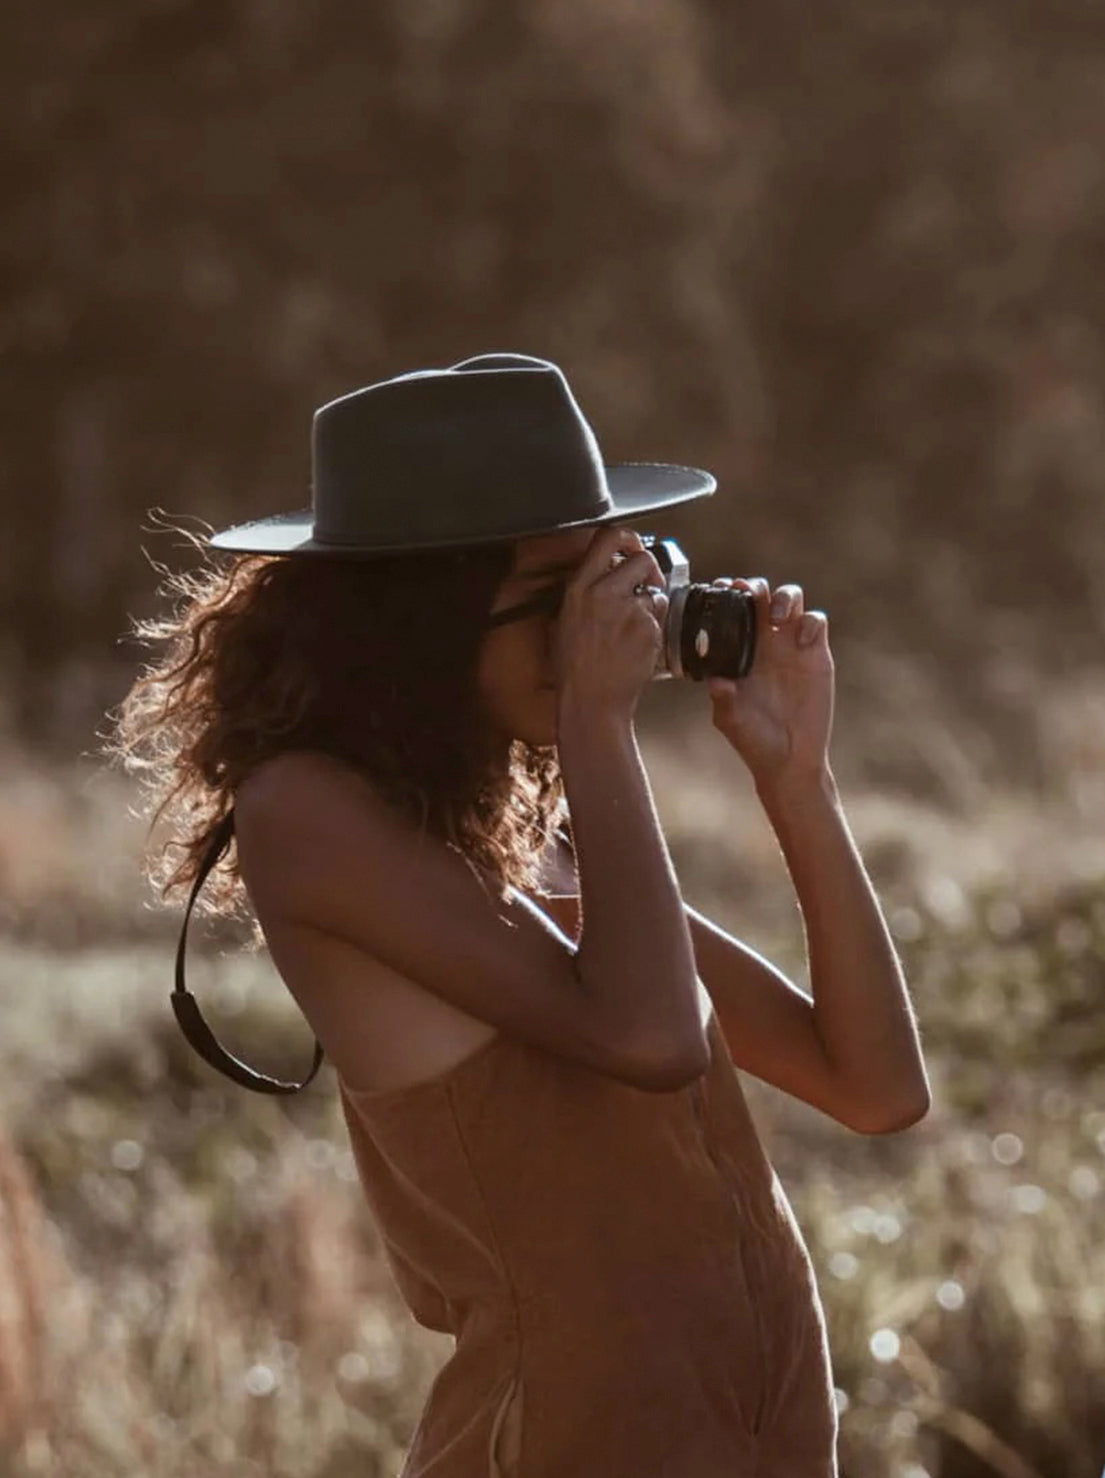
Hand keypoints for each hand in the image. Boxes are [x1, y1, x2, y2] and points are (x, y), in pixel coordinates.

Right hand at [553, 526, 668, 722]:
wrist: (591, 700)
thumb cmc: (575, 668)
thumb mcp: (564, 621)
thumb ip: (583, 593)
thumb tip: (601, 574)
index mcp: (579, 588)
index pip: (606, 537)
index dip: (627, 537)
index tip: (632, 546)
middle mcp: (603, 593)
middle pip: (642, 559)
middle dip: (649, 571)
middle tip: (647, 585)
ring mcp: (629, 611)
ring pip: (655, 591)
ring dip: (651, 604)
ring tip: (635, 627)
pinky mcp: (648, 630)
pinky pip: (660, 617)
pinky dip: (655, 628)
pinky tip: (638, 645)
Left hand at [704, 577, 833, 786]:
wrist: (788, 760)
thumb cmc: (754, 740)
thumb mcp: (731, 719)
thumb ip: (723, 699)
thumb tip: (715, 681)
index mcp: (740, 651)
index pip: (733, 610)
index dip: (727, 595)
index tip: (719, 590)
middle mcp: (765, 643)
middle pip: (763, 595)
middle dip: (755, 587)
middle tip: (747, 594)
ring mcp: (792, 647)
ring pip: (792, 599)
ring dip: (784, 597)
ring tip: (776, 617)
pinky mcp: (817, 656)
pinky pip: (816, 622)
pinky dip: (810, 622)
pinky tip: (801, 641)